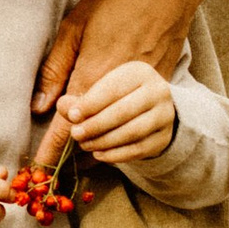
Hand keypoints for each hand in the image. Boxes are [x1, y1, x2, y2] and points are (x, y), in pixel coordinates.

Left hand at [30, 0, 228, 155]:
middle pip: (94, 130)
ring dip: (99, 146)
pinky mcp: (166, 88)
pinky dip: (127, 143)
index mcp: (95, 70)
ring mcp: (150, 89)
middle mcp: (123, 85)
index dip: (52, 146)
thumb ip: (56, 68)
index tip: (39, 167)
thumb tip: (41, 106)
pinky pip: (145, 129)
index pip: (68, 120)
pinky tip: (111, 144)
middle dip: (73, 144)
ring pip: (122, 134)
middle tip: (56, 152)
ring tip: (83, 146)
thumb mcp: (75, 25)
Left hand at [54, 56, 176, 168]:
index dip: (90, 104)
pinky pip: (139, 149)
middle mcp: (158, 91)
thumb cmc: (119, 94)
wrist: (153, 107)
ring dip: (104, 141)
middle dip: (96, 125)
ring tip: (85, 144)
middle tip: (76, 133)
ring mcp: (165, 116)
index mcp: (139, 72)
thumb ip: (81, 97)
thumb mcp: (102, 88)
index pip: (113, 89)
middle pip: (124, 111)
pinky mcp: (164, 137)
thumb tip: (64, 108)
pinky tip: (99, 154)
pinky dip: (116, 154)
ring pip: (132, 132)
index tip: (71, 116)